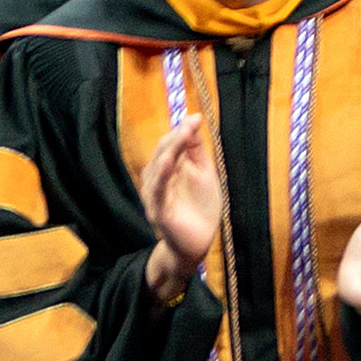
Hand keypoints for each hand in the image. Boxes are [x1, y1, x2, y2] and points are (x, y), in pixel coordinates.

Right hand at [144, 114, 225, 298]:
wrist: (199, 242)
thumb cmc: (201, 207)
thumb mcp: (204, 173)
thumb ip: (196, 150)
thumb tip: (193, 119)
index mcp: (169, 169)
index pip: (169, 145)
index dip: (181, 131)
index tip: (196, 118)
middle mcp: (158, 180)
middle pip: (162, 153)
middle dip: (176, 138)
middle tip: (191, 125)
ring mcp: (156, 196)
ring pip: (157, 169)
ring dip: (169, 151)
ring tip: (181, 136)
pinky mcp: (159, 212)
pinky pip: (157, 192)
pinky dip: (161, 177)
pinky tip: (167, 163)